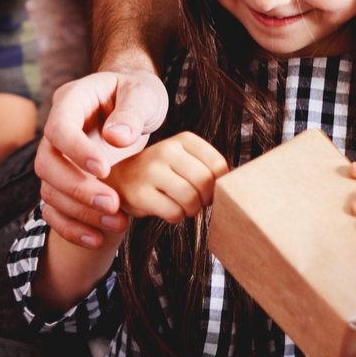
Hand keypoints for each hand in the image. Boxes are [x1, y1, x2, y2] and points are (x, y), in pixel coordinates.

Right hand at [36, 69, 169, 248]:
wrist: (134, 103)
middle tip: (113, 204)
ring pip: (49, 190)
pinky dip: (71, 227)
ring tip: (118, 223)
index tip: (105, 169)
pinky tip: (98, 238)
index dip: (76, 151)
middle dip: (78, 189)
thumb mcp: (143, 93)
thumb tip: (116, 138)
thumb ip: (132, 112)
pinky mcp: (66, 180)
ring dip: (79, 212)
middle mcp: (57, 132)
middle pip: (47, 165)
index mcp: (71, 102)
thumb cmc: (137, 93)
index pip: (59, 128)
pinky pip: (55, 208)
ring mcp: (59, 158)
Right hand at [107, 132, 228, 221]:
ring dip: (191, 210)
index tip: (209, 190)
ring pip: (191, 199)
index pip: (218, 166)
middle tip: (197, 202)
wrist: (119, 179)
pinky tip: (167, 210)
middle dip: (206, 200)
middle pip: (206, 183)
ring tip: (183, 206)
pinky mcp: (139, 193)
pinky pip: (173, 212)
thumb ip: (208, 169)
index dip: (220, 185)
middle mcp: (166, 149)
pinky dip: (176, 217)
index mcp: (183, 139)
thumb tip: (236, 189)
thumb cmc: (161, 174)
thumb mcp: (184, 160)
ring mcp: (150, 170)